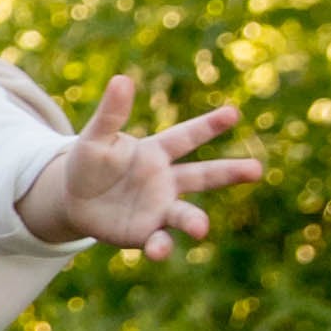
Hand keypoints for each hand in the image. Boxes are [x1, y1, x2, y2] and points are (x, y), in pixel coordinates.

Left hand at [20, 76, 260, 256]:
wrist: (73, 200)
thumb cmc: (88, 163)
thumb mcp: (95, 138)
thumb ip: (110, 114)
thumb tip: (122, 79)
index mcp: (155, 152)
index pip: (186, 137)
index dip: (208, 126)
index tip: (233, 112)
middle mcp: (165, 181)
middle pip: (202, 176)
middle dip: (229, 172)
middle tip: (256, 169)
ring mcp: (159, 208)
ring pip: (184, 213)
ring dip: (195, 221)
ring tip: (201, 228)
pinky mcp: (146, 233)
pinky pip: (158, 241)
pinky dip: (160, 247)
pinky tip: (157, 251)